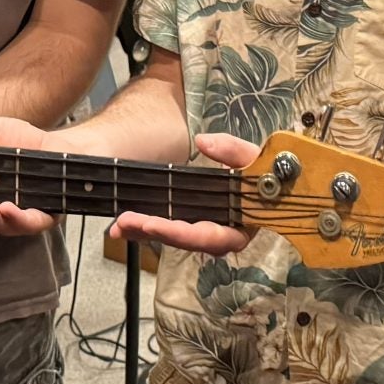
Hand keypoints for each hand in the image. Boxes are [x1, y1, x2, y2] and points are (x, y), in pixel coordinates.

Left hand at [110, 133, 258, 257]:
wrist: (264, 179)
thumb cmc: (263, 172)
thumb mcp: (256, 158)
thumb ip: (234, 150)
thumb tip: (204, 143)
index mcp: (238, 228)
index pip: (207, 238)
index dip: (179, 234)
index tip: (151, 223)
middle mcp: (218, 237)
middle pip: (183, 241)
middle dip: (152, 231)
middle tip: (125, 222)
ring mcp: (202, 233)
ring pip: (171, 238)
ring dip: (143, 231)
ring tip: (119, 224)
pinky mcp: (190, 225)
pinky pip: (168, 229)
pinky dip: (145, 228)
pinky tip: (123, 225)